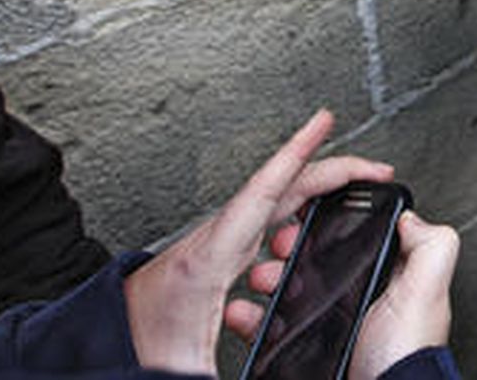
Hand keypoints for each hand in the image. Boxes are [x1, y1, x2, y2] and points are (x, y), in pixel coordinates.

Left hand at [125, 110, 393, 374]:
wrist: (101, 339)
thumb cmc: (135, 345)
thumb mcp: (183, 367)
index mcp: (212, 257)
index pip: (264, 192)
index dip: (298, 153)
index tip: (324, 121)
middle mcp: (218, 240)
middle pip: (285, 189)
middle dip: (335, 171)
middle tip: (376, 169)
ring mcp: (221, 244)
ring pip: (279, 204)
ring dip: (318, 195)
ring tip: (355, 195)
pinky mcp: (223, 255)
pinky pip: (270, 221)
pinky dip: (300, 212)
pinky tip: (314, 220)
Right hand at [226, 211, 458, 379]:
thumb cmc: (404, 354)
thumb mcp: (426, 292)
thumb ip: (430, 247)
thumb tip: (411, 217)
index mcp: (387, 278)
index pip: (355, 239)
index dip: (331, 224)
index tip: (308, 216)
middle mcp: (359, 297)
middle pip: (316, 259)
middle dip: (291, 248)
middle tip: (279, 248)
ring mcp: (332, 322)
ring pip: (290, 287)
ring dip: (269, 277)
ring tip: (262, 278)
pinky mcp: (308, 346)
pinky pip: (275, 325)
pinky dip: (255, 316)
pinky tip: (246, 312)